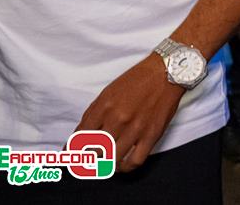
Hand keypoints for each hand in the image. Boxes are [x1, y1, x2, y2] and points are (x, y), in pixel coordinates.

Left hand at [75, 54, 185, 171]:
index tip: (72, 154)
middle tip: (86, 161)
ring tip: (103, 163)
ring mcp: (136, 128)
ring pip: (112, 159)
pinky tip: (121, 164)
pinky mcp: (152, 135)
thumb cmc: (138, 80)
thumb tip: (82, 133)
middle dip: (87, 159)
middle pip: (94, 151)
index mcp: (104, 107)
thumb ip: (94, 113)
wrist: (166, 72)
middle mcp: (118, 119)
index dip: (73, 149)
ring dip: (104, 164)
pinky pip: (134, 161)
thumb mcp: (109, 91)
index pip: (81, 137)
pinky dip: (125, 167)